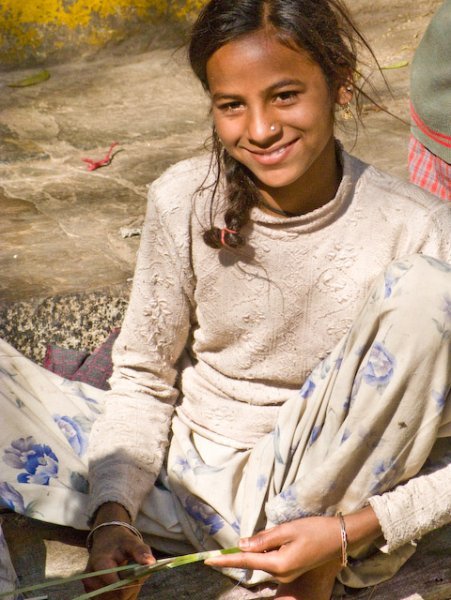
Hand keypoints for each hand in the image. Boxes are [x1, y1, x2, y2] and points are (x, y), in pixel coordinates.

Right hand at [83, 503, 154, 598]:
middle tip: (135, 573)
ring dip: (127, 592)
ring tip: (128, 576)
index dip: (131, 582)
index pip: (115, 584)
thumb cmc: (121, 542)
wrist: (106, 541)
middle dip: (131, 587)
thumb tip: (151, 563)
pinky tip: (123, 582)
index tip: (139, 573)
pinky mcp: (93, 595)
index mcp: (99, 562)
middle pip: (117, 595)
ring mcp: (90, 588)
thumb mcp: (132, 542)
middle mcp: (91, 578)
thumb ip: (141, 551)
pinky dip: (122, 595)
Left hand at [206, 516, 340, 582]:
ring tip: (285, 533)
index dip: (226, 560)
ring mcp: (287, 573)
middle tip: (262, 536)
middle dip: (248, 549)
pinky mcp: (292, 569)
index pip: (245, 560)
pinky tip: (283, 538)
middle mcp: (280, 573)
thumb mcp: (287, 530)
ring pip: (264, 559)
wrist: (340, 537)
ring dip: (263, 547)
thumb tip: (241, 545)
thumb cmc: (314, 530)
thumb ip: (263, 539)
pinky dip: (271, 549)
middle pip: (255, 560)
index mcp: (278, 564)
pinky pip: (273, 559)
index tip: (208, 561)